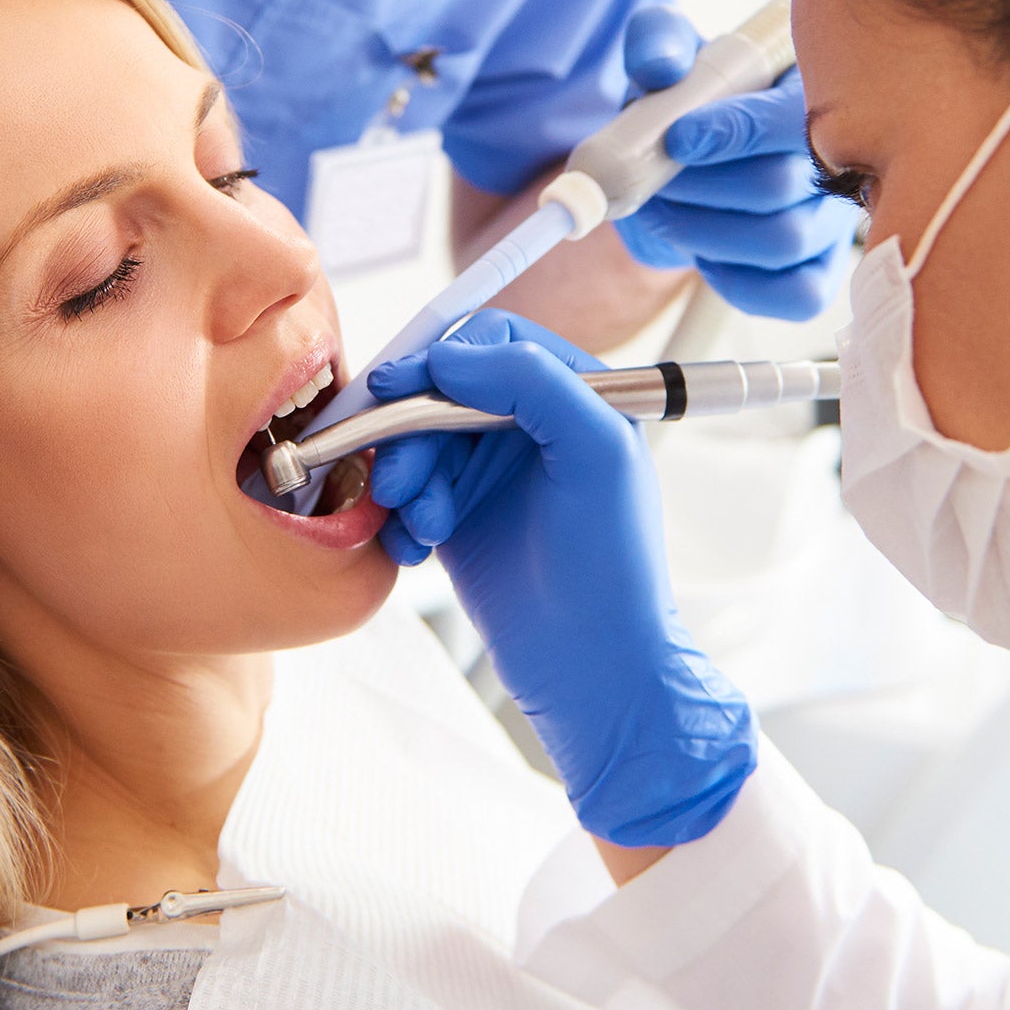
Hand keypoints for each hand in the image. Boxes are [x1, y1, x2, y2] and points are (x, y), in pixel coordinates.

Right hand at [367, 310, 755, 846]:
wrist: (590, 667)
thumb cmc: (611, 564)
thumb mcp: (594, 450)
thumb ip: (532, 381)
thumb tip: (449, 355)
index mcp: (573, 395)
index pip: (493, 341)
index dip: (440, 359)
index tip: (398, 390)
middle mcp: (529, 426)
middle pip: (440, 392)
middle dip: (412, 434)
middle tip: (402, 484)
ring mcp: (490, 472)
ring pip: (415, 442)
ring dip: (406, 481)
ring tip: (425, 529)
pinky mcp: (458, 517)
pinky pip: (406, 493)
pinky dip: (399, 517)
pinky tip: (417, 550)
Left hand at [613, 6, 853, 320]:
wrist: (684, 166)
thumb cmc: (689, 105)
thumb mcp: (668, 58)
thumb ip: (657, 42)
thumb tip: (661, 68)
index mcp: (811, 94)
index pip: (794, 117)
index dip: (735, 131)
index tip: (677, 137)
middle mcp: (841, 157)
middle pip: (779, 184)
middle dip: (698, 186)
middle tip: (655, 180)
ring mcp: (833, 220)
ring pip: (781, 240)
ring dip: (703, 231)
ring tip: (667, 210)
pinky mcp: (819, 273)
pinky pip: (795, 295)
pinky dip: (736, 281)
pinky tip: (704, 252)